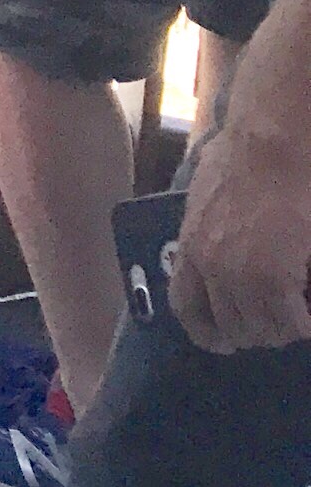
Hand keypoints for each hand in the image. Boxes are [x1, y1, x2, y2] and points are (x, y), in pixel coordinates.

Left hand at [173, 116, 310, 352]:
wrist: (272, 144)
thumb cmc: (243, 158)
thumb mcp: (206, 197)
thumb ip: (207, 230)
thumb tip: (214, 242)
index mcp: (190, 248)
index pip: (187, 308)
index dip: (207, 332)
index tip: (223, 342)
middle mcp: (211, 268)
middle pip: (234, 328)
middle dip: (257, 330)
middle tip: (278, 318)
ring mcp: (243, 275)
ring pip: (267, 330)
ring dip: (285, 327)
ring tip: (298, 311)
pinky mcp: (277, 278)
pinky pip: (294, 323)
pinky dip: (304, 322)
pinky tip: (308, 308)